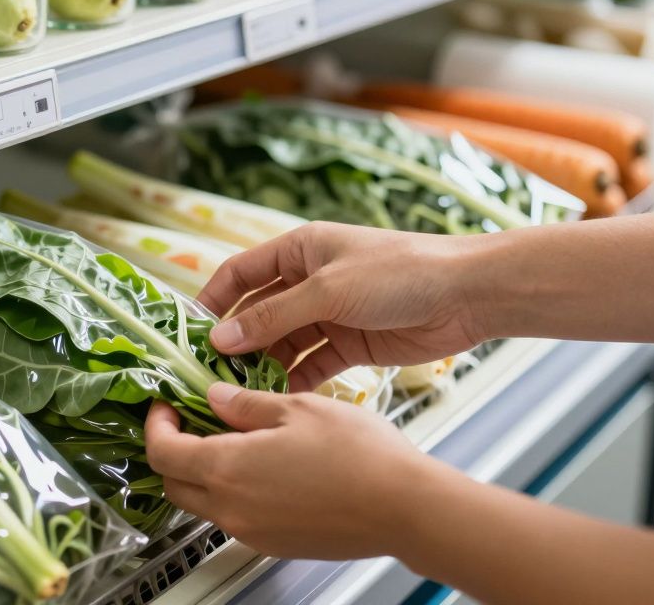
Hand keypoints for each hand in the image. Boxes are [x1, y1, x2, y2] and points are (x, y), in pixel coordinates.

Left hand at [145, 385, 448, 560]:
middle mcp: (231, 507)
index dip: (156, 425)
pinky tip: (263, 465)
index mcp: (227, 468)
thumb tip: (215, 397)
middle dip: (172, 450)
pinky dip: (232, 491)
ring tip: (232, 438)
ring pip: (204, 502)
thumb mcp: (297, 408)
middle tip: (191, 420)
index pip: (162, 452)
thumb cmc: (360, 456)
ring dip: (203, 472)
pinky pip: (235, 516)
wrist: (406, 508)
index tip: (166, 405)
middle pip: (173, 484)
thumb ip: (246, 404)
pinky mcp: (274, 543)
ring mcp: (252, 531)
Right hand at [199, 222, 488, 390]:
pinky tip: (274, 402)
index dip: (211, 301)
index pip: (239, 274)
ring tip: (236, 395)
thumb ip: (273, 317)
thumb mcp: (328, 291)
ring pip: (281, 343)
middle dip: (234, 342)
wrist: (466, 295)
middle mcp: (307, 282)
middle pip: (257, 313)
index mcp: (298, 251)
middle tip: (207, 375)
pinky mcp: (349, 344)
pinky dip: (292, 381)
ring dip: (261, 366)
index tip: (186, 334)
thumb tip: (221, 338)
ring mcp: (328, 314)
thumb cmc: (398, 273)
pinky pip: (310, 364)